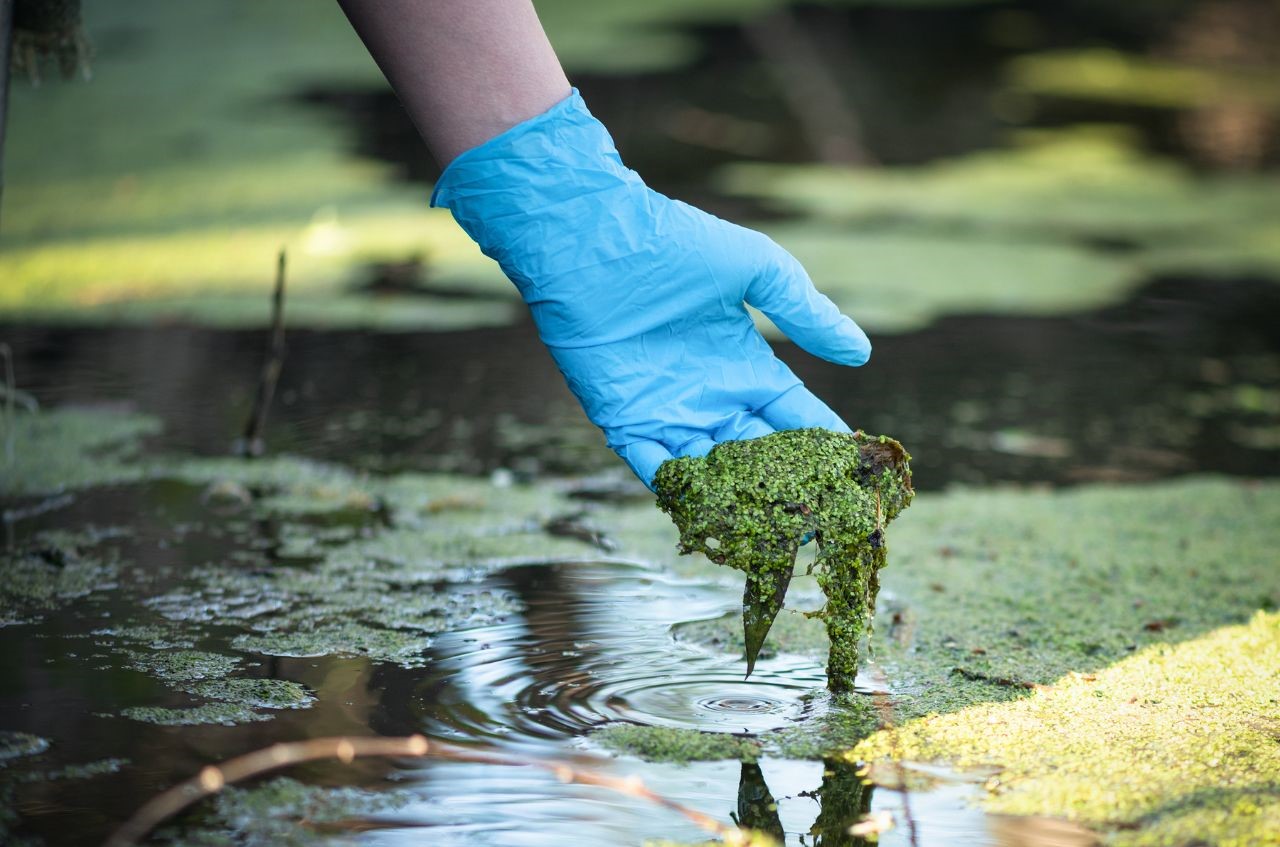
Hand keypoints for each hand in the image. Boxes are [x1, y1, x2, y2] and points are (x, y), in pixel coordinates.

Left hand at [433, 90, 870, 486]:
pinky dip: (678, 492)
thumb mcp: (756, 268)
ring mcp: (668, 413)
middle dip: (787, 487)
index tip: (853, 473)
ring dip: (736, 500)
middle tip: (819, 518)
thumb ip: (805, 313)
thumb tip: (860, 353)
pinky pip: (655, 468)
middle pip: (757, 456)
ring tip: (770, 531)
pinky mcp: (625, 422)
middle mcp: (711, 397)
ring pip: (712, 472)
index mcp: (746, 365)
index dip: (823, 445)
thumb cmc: (673, 243)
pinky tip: (706, 516)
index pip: (794, 418)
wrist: (594, 241)